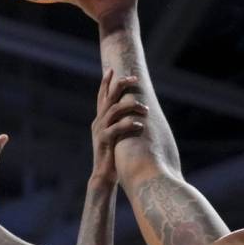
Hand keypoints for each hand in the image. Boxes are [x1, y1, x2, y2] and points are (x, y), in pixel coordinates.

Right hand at [90, 69, 147, 184]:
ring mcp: (100, 131)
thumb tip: (132, 111)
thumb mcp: (115, 135)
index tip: (112, 69)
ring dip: (131, 106)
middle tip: (134, 79)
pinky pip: (116, 128)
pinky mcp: (105, 141)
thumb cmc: (113, 155)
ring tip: (144, 109)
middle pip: (108, 97)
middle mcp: (98, 122)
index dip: (106, 82)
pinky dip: (129, 124)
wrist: (103, 175)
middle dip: (120, 84)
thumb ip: (119, 123)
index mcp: (100, 119)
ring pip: (114, 110)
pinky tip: (140, 125)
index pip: (102, 96)